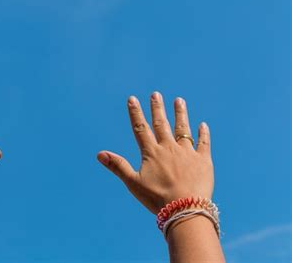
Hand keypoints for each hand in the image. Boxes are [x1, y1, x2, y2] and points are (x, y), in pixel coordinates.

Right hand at [98, 92, 213, 213]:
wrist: (185, 208)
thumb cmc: (157, 198)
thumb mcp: (133, 183)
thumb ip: (118, 166)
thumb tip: (99, 154)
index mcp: (151, 152)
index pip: (140, 128)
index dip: (135, 112)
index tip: (132, 98)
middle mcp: (169, 148)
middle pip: (161, 124)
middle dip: (157, 108)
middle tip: (156, 94)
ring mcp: (187, 153)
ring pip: (183, 129)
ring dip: (180, 114)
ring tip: (179, 100)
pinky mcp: (203, 161)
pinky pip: (203, 143)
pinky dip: (203, 133)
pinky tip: (203, 124)